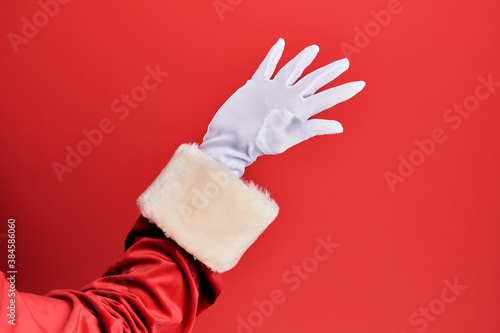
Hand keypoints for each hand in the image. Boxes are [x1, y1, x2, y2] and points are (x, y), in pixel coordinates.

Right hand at [200, 38, 364, 176]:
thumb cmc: (259, 142)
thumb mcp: (290, 138)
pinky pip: (267, 66)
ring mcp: (273, 90)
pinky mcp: (256, 85)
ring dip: (303, 59)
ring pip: (292, 70)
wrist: (232, 138)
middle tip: (345, 63)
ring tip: (314, 49)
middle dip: (330, 72)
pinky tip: (280, 45)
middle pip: (313, 80)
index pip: (327, 98)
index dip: (344, 91)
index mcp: (299, 110)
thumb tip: (339, 127)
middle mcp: (288, 97)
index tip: (360, 84)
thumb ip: (313, 129)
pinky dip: (273, 56)